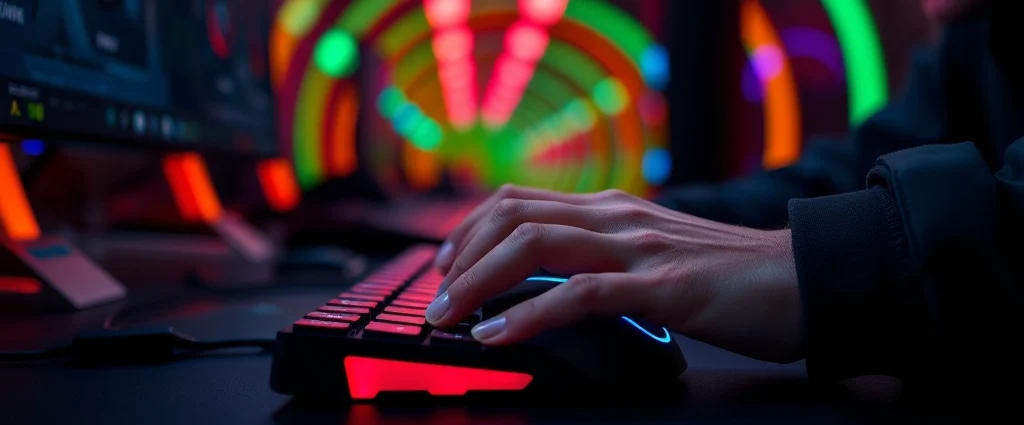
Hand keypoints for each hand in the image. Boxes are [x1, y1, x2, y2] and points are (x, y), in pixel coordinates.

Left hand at [426, 185, 804, 362]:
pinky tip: (499, 336)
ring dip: (478, 281)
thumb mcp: (656, 254)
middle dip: (461, 254)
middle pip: (513, 215)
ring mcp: (638, 248)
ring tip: (449, 316)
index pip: (520, 202)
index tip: (446, 267)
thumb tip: (556, 283)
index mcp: (613, 209)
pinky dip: (528, 316)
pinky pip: (580, 295)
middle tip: (436, 297)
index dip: (470, 230)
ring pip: (535, 245)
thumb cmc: (733, 276)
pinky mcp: (663, 286)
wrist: (806, 280)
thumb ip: (609, 256)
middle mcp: (617, 217)